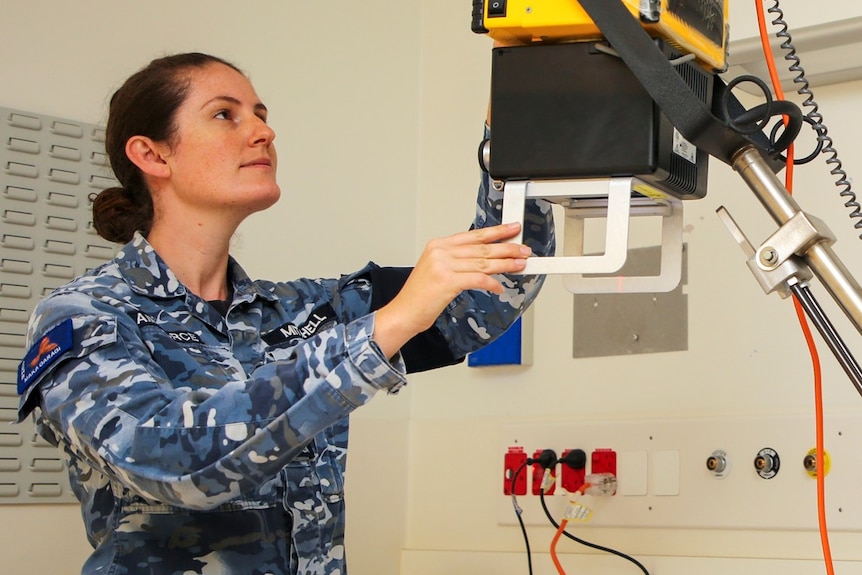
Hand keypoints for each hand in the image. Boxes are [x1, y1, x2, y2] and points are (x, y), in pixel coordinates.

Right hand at [373, 222, 530, 357]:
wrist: (404, 312)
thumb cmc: (420, 296)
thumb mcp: (437, 270)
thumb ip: (458, 261)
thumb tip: (486, 260)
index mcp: (438, 245)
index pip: (474, 235)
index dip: (496, 232)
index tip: (512, 229)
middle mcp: (440, 252)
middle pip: (481, 248)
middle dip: (506, 249)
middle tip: (523, 250)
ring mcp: (442, 265)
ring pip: (482, 262)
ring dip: (505, 264)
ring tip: (519, 265)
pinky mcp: (446, 281)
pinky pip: (477, 279)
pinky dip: (490, 283)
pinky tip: (499, 287)